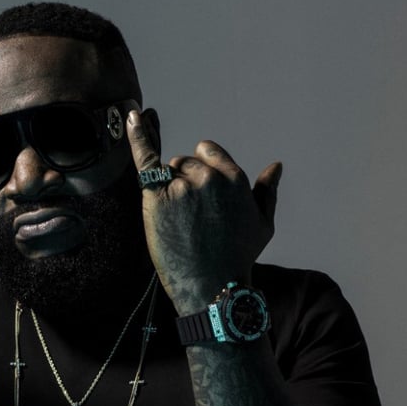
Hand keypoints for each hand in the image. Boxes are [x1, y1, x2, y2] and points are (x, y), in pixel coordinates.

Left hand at [126, 111, 281, 314]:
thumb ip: (266, 190)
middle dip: (183, 182)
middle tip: (189, 217)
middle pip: (184, 162)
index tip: (200, 191)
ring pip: (166, 172)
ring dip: (167, 189)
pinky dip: (137, 137)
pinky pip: (145, 161)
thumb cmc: (237, 258)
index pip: (207, 152)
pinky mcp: (157, 199)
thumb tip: (276, 166)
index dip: (201, 169)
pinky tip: (130, 117)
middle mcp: (209, 178)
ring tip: (177, 222)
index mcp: (234, 178)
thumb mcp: (262, 224)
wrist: (211, 288)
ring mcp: (182, 187)